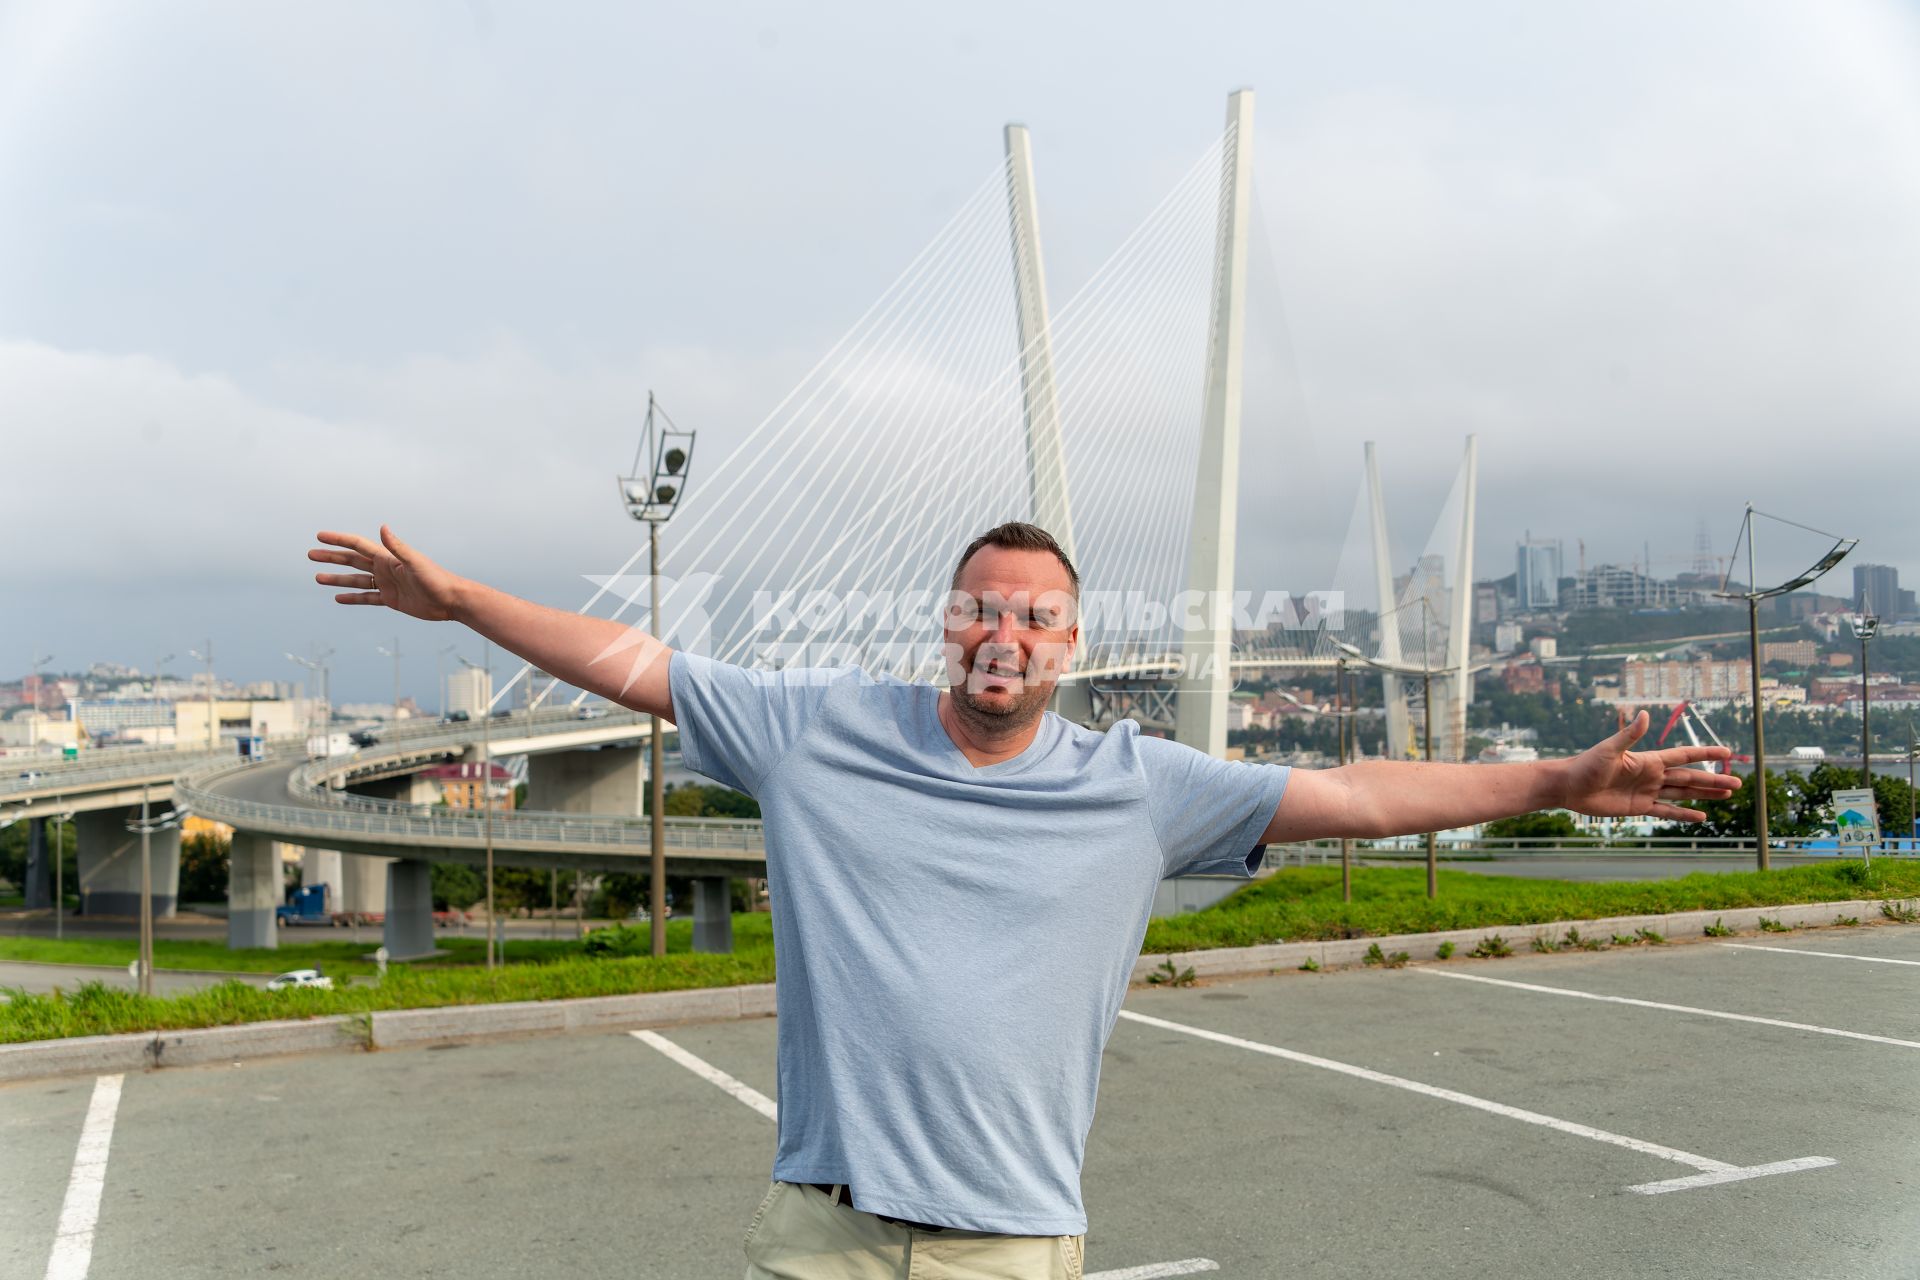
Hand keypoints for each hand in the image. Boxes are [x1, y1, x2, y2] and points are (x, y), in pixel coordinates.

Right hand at [308, 525, 465, 621]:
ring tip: (317, 578)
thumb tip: (382, 527)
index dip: (338, 540)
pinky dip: (353, 598)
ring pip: (356, 580)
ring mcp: (387, 584)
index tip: (319, 536)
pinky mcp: (392, 600)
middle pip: (352, 560)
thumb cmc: (437, 579)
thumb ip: (397, 547)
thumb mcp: (415, 562)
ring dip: (337, 579)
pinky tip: (338, 598)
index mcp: (388, 558)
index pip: (358, 545)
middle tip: (311, 554)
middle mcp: (385, 569)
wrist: (452, 600)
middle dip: (332, 557)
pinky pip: (367, 598)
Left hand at [1558, 710, 1742, 822]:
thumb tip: (1646, 714)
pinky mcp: (1639, 807)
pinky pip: (1667, 811)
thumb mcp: (1609, 749)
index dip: (1705, 753)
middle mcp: (1652, 775)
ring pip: (1683, 793)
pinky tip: (1701, 816)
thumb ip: (1630, 735)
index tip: (1727, 752)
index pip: (1684, 755)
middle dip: (1714, 779)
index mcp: (1648, 760)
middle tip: (1738, 783)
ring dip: (1705, 794)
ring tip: (1727, 795)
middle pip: (1690, 777)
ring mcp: (1647, 791)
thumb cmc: (1586, 765)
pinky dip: (1683, 814)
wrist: (1569, 787)